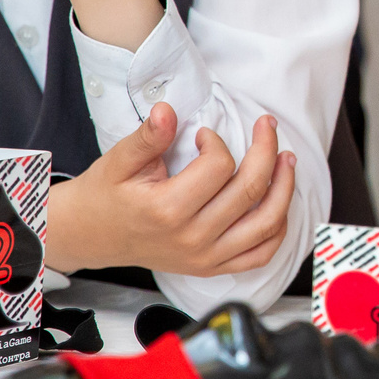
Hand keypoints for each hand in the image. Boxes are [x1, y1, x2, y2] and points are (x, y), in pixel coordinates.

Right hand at [47, 103, 297, 277]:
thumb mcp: (119, 161)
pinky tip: (279, 202)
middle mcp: (192, 238)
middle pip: (250, 190)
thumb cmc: (106, 195)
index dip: (217, 141)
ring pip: (266, 223)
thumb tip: (168, 110)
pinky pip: (260, 254)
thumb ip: (148, 137)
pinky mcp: (212, 267)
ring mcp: (205, 257)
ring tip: (287, 159)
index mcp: (167, 210)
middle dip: (267, 150)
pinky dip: (278, 229)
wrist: (90, 236)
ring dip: (285, 187)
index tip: (205, 135)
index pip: (218, 167)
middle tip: (266, 125)